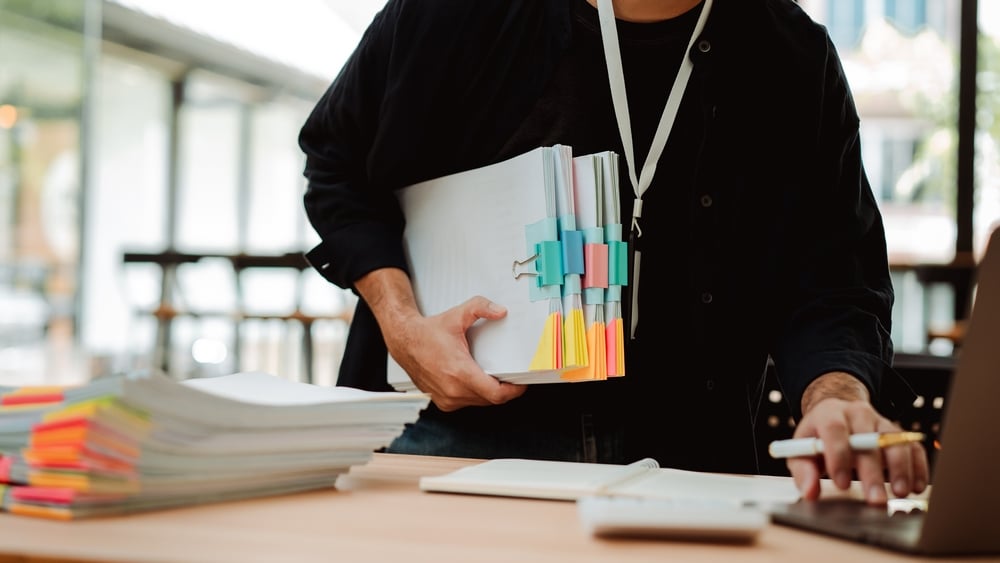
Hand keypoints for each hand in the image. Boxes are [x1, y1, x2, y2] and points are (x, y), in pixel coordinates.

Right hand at [385, 295, 525, 410]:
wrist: (404, 342)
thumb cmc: (427, 333)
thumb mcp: (456, 315)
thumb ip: (480, 308)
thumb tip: (500, 311)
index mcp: (460, 372)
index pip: (495, 394)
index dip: (513, 391)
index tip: (521, 384)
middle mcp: (453, 390)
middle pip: (491, 399)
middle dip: (503, 389)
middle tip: (511, 376)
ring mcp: (447, 399)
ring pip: (479, 402)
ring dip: (489, 392)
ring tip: (494, 377)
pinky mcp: (442, 402)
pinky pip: (467, 402)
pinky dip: (475, 394)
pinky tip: (476, 380)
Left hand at [787, 372, 929, 504]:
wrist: (835, 414)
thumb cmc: (817, 438)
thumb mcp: (801, 451)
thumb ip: (803, 471)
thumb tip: (810, 492)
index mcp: (829, 414)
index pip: (835, 429)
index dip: (839, 456)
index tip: (841, 484)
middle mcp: (857, 413)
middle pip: (868, 440)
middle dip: (872, 472)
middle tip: (875, 499)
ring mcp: (880, 421)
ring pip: (894, 441)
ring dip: (900, 468)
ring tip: (900, 493)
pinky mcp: (897, 433)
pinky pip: (912, 446)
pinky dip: (917, 466)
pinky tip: (917, 486)